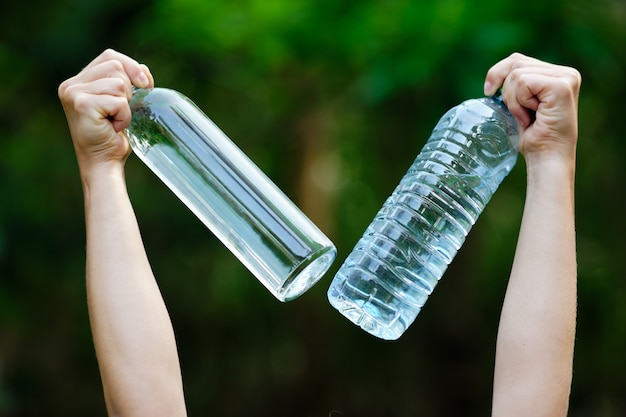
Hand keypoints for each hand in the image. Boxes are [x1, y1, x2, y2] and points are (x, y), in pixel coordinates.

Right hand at [58, 49, 153, 174]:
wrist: (103, 162)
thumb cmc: (112, 135)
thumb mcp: (120, 102)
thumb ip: (127, 81)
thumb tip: (143, 71)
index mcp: (77, 81)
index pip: (110, 57)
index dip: (132, 67)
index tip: (145, 85)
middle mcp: (70, 85)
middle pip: (115, 66)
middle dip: (129, 89)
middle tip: (119, 111)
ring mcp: (74, 94)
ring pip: (119, 83)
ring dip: (126, 105)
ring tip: (114, 121)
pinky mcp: (82, 105)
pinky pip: (119, 102)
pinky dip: (124, 116)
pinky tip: (113, 128)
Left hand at [484, 53, 580, 165]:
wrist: (546, 156)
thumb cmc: (533, 136)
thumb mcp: (520, 105)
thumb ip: (516, 85)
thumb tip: (493, 77)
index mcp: (556, 74)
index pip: (517, 59)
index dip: (497, 73)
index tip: (489, 92)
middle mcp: (565, 72)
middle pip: (515, 63)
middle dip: (506, 91)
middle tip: (518, 113)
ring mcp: (566, 77)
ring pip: (517, 73)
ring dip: (513, 100)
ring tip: (526, 117)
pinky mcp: (562, 85)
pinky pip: (523, 82)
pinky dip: (519, 102)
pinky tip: (531, 116)